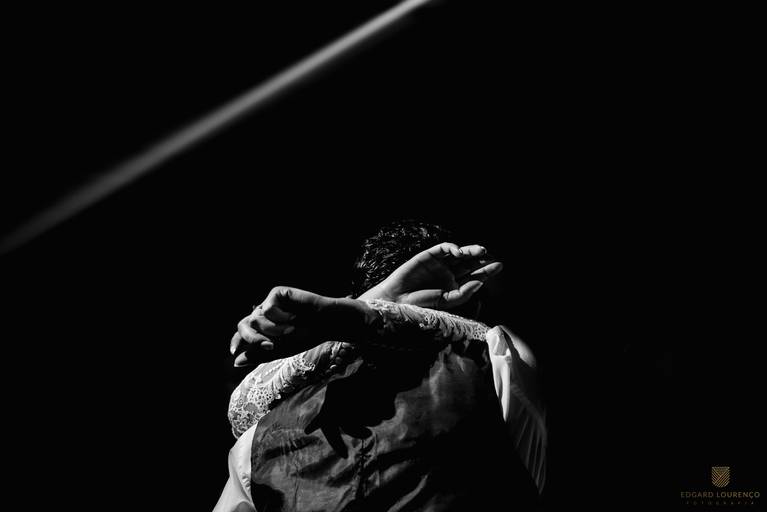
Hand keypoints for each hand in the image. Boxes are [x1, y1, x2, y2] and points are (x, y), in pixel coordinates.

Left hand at [230, 286, 370, 365]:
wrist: (326, 324)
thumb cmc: (306, 336)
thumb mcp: (281, 350)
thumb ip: (259, 355)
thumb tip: (235, 362)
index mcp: (263, 327)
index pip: (242, 333)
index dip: (236, 341)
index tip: (233, 351)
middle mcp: (264, 314)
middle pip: (244, 325)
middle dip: (253, 338)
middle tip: (270, 346)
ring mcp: (270, 303)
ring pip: (255, 319)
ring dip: (274, 330)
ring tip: (291, 330)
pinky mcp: (278, 293)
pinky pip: (267, 309)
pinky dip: (280, 318)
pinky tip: (293, 317)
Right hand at [357, 243, 501, 308]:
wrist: (398, 300)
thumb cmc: (421, 305)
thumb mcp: (447, 302)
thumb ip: (464, 293)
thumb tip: (480, 282)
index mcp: (454, 286)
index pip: (474, 276)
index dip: (486, 271)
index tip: (499, 266)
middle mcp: (448, 273)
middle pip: (469, 263)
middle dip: (482, 260)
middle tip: (494, 258)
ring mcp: (439, 264)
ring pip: (459, 254)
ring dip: (470, 251)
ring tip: (482, 251)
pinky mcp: (429, 256)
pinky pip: (443, 249)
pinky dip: (452, 248)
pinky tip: (459, 252)